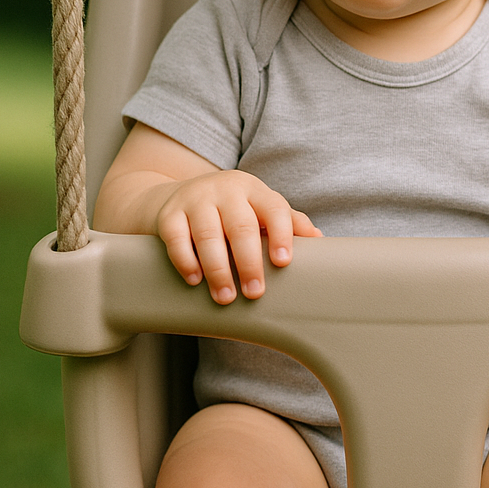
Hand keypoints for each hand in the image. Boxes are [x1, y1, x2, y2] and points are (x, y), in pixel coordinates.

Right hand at [93, 123, 320, 304]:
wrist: (177, 196)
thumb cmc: (231, 210)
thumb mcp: (259, 208)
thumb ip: (288, 221)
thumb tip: (320, 239)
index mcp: (254, 190)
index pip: (274, 208)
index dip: (282, 234)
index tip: (283, 262)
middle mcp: (225, 190)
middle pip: (241, 226)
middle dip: (249, 262)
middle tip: (255, 292)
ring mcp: (195, 200)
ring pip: (208, 235)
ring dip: (218, 269)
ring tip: (226, 297)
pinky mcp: (169, 214)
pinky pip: (176, 238)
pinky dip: (186, 260)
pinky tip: (195, 280)